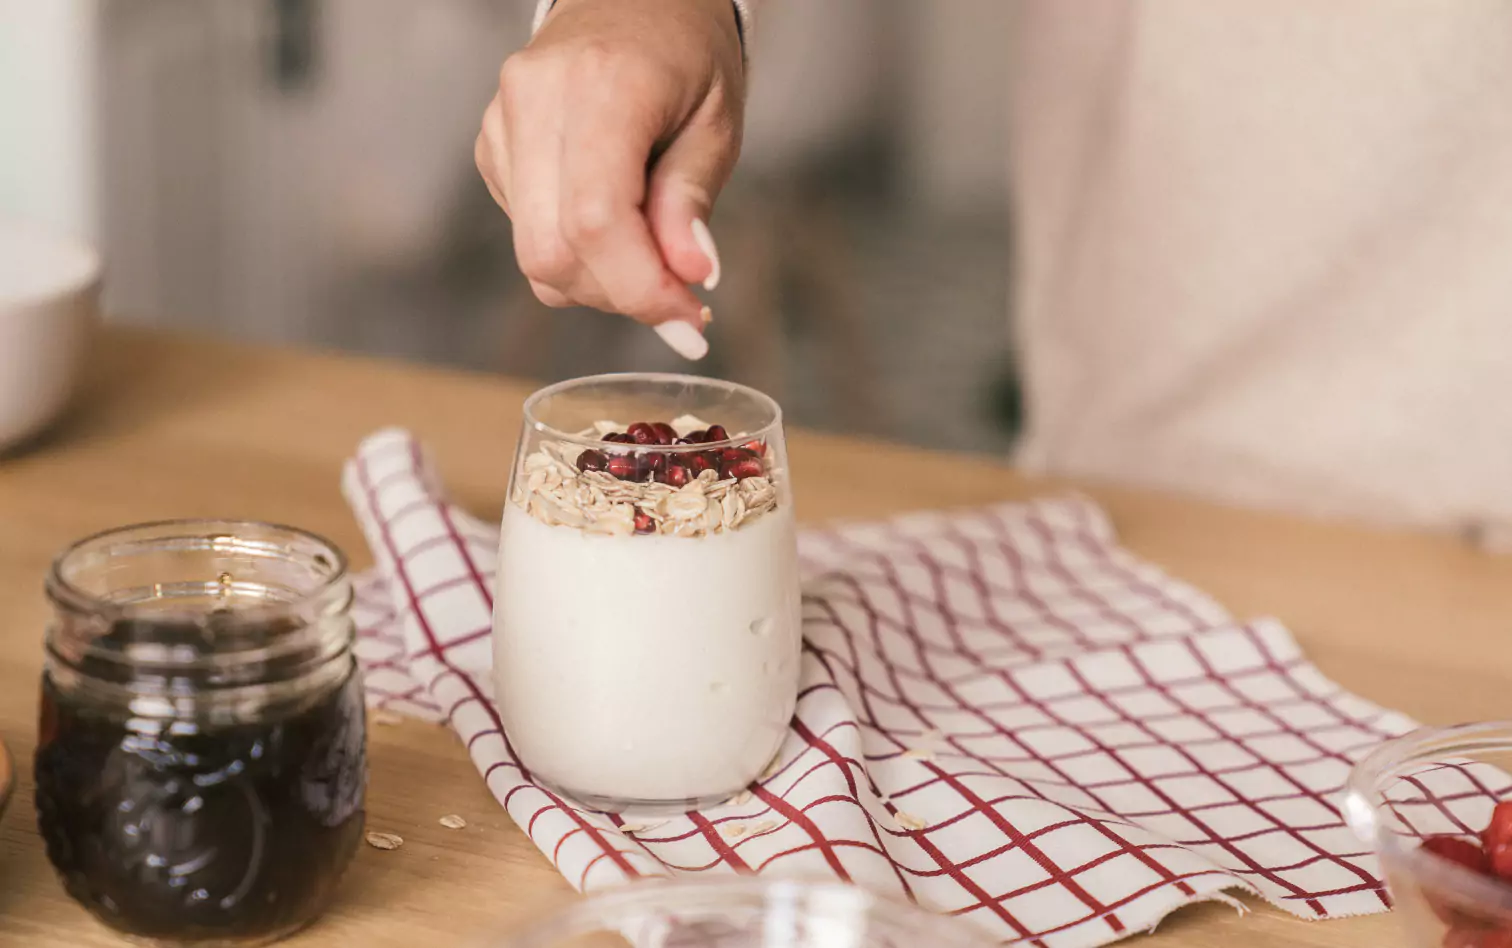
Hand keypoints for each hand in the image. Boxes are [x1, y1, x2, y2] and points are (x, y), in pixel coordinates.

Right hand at [475, 0, 744, 358]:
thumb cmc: (685, 53)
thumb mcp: (716, 122)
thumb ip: (691, 200)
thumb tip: (688, 277)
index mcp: (601, 85)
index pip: (596, 221)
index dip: (640, 289)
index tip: (688, 321)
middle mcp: (535, 99)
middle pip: (552, 252)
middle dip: (619, 295)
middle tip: (678, 300)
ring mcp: (501, 122)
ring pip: (534, 254)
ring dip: (599, 281)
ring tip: (652, 253)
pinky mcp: (491, 145)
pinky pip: (527, 233)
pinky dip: (577, 252)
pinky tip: (613, 220)